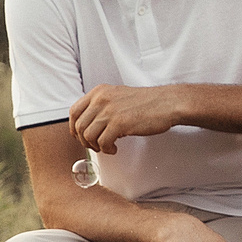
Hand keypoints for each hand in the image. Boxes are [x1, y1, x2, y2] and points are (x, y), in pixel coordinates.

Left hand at [69, 83, 184, 152]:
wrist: (167, 103)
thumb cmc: (147, 102)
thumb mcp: (118, 96)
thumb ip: (103, 105)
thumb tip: (89, 123)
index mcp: (100, 91)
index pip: (74, 111)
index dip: (74, 127)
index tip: (80, 136)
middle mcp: (101, 99)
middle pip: (79, 126)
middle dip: (84, 141)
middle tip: (95, 146)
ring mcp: (109, 111)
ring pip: (88, 136)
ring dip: (96, 146)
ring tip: (107, 147)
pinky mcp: (119, 123)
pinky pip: (102, 143)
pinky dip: (107, 150)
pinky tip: (115, 149)